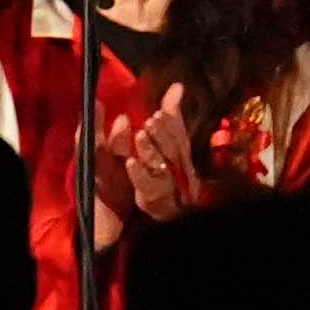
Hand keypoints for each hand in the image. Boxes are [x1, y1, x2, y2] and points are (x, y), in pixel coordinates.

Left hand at [117, 103, 212, 223]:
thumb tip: (177, 87)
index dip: (172, 121)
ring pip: (162, 168)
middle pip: (174, 150)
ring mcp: (166, 188)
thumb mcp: (154, 146)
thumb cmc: (151, 179)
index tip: (161, 109)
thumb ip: (168, 118)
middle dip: (163, 133)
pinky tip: (131, 162)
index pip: (179, 134)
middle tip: (152, 118)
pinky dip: (140, 174)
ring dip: (151, 150)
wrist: (130, 223)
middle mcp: (176, 171)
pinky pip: (148, 188)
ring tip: (140, 134)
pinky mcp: (152, 204)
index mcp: (178, 156)